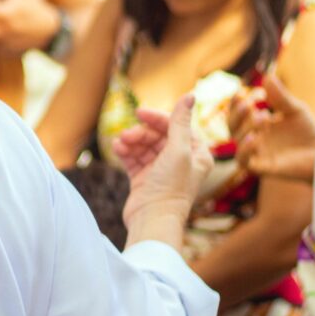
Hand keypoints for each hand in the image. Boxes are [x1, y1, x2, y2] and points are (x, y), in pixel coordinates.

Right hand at [113, 95, 213, 232]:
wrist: (152, 219)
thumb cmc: (171, 187)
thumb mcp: (178, 150)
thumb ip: (180, 122)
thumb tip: (190, 95)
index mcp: (196, 154)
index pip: (177, 126)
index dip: (158, 119)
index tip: (139, 114)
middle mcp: (181, 161)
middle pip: (158, 135)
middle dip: (141, 133)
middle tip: (127, 135)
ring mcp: (161, 170)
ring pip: (144, 146)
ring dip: (131, 142)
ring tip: (120, 144)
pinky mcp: (144, 179)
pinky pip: (134, 158)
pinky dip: (126, 152)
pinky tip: (117, 149)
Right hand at [230, 75, 314, 181]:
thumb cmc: (307, 134)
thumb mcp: (295, 111)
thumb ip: (280, 97)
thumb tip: (267, 77)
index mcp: (257, 125)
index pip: (238, 114)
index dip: (235, 104)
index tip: (241, 93)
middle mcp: (252, 139)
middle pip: (232, 126)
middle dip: (237, 115)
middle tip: (250, 104)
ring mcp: (255, 153)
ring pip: (237, 141)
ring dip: (246, 127)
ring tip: (263, 117)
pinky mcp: (260, 167)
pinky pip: (243, 160)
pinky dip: (245, 148)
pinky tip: (255, 137)